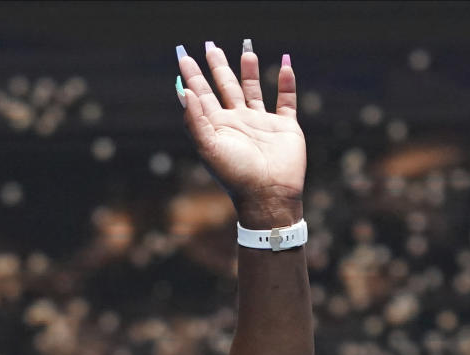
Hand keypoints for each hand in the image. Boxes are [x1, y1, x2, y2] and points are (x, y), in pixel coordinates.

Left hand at [177, 42, 305, 226]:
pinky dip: (286, 83)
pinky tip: (284, 64)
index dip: (192, 76)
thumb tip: (182, 91)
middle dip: (218, 67)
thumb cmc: (235, 175)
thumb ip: (195, 120)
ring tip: (245, 50)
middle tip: (210, 45)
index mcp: (217, 128)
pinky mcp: (284, 127)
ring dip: (249, 71)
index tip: (184, 56)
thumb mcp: (209, 148)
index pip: (201, 96)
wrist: (268, 195)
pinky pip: (286, 100)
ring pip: (253, 90)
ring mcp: (261, 124)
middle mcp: (237, 123)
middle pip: (225, 88)